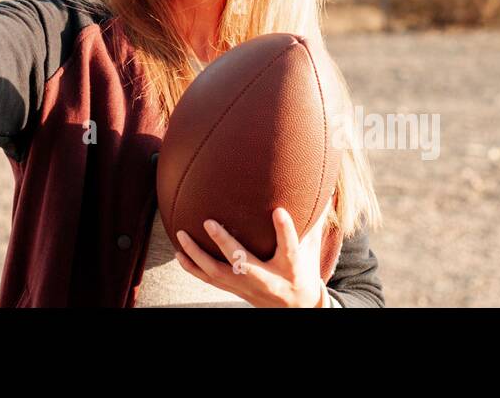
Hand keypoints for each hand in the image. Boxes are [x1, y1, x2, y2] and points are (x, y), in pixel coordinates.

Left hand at [174, 207, 328, 307]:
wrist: (297, 309)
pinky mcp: (236, 290)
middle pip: (244, 263)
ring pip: (219, 274)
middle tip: (209, 222)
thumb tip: (320, 190)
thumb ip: (312, 222)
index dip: (285, 231)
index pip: (290, 248)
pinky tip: (179, 254)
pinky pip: (210, 281)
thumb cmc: (304, 272)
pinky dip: (193, 268)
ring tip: (181, 235)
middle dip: (226, 244)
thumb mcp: (312, 250)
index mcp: (291, 267)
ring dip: (198, 255)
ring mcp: (249, 287)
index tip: (278, 211)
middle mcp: (268, 279)